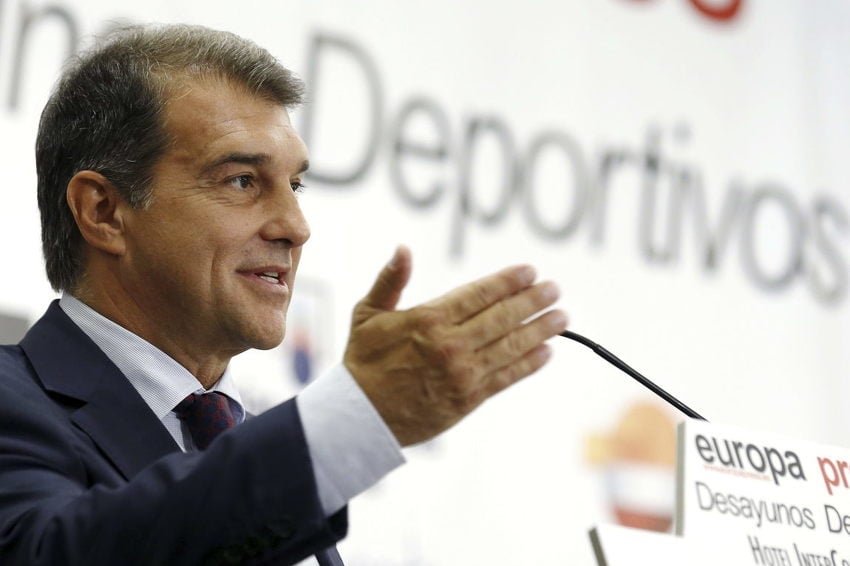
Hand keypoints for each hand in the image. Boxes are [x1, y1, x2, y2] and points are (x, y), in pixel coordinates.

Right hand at [343, 246, 567, 445]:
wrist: (361, 415)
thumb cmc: (364, 361)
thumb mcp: (367, 313)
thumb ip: (391, 280)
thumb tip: (404, 249)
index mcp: (428, 320)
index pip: (479, 294)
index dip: (508, 281)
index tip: (530, 271)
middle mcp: (451, 345)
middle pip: (503, 317)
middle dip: (533, 301)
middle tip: (554, 289)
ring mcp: (463, 373)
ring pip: (511, 346)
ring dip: (541, 330)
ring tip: (562, 317)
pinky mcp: (469, 398)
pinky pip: (507, 378)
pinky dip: (529, 364)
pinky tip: (547, 352)